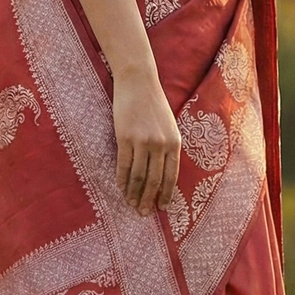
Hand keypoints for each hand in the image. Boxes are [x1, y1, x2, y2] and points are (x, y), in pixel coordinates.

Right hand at [112, 69, 180, 216]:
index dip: (166, 194)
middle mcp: (160, 144)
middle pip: (154, 180)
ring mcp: (142, 141)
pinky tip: (120, 188)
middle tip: (143, 213)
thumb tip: (162, 172)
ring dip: (133, 193)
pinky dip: (121, 180)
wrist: (138, 81)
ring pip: (138, 176)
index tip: (162, 208)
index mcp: (174, 142)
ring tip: (130, 204)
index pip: (171, 176)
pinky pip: (123, 165)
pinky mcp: (124, 137)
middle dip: (148, 199)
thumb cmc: (153, 103)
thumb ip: (167, 146)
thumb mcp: (168, 125)